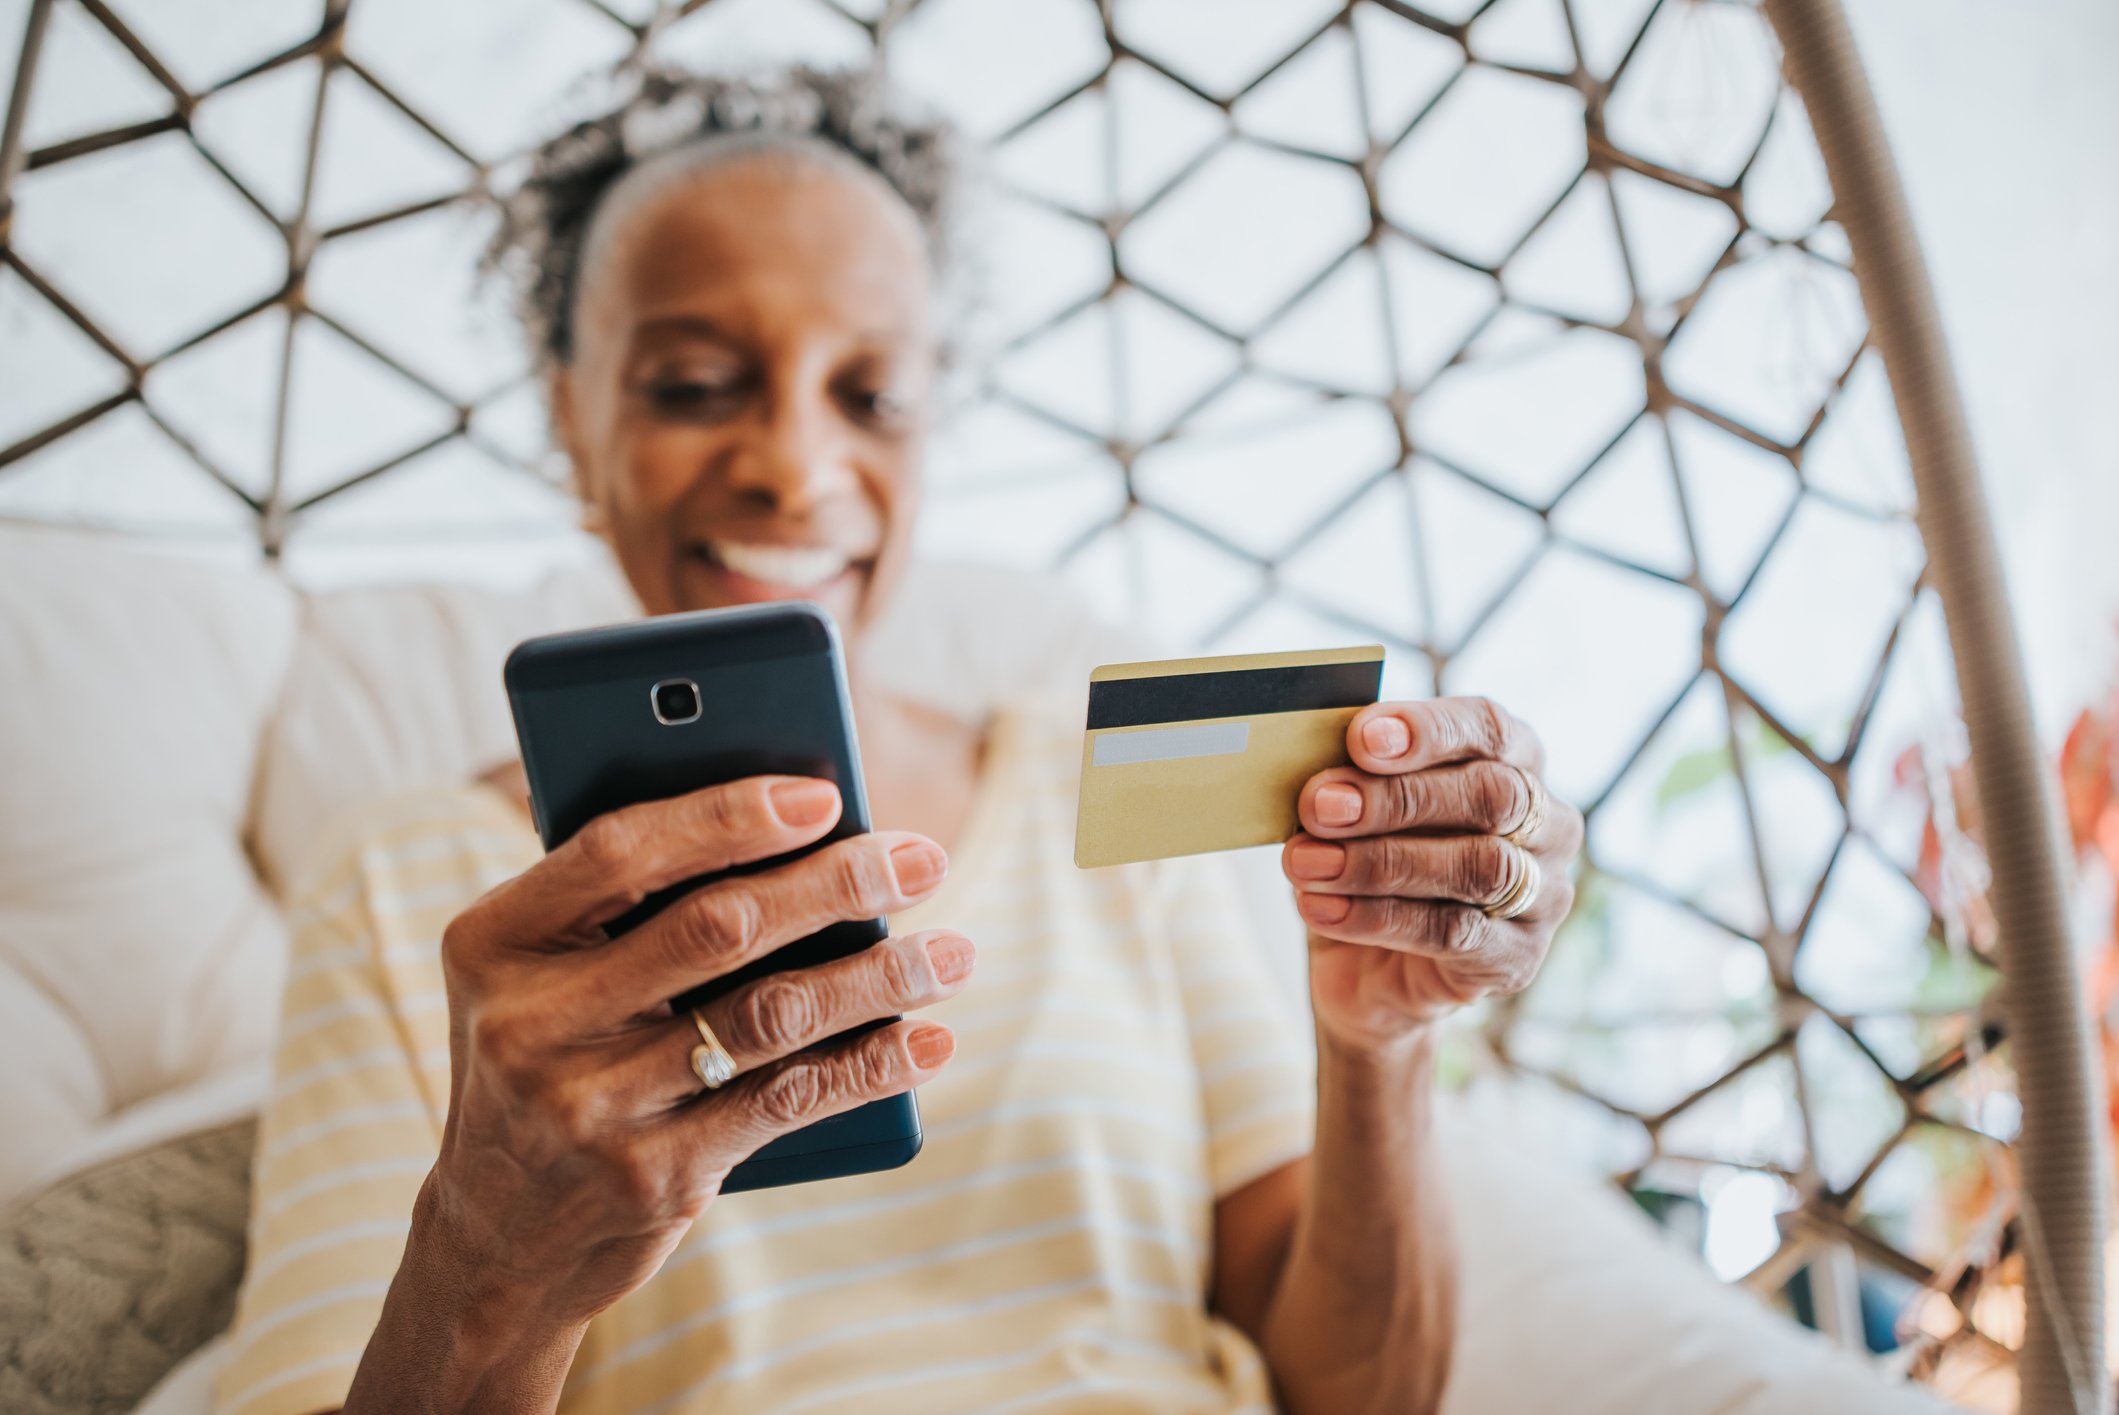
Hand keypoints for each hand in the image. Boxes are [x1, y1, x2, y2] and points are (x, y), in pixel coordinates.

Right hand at [417, 776, 971, 1328]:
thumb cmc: (549, 1062)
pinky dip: (868, 1065)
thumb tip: (798, 826)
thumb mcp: (539, 977)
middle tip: (921, 859)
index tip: (825, 795)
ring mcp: (590, 1108)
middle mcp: (530, 1023)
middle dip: (836, 885)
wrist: (497, 1243)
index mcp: (495, 942)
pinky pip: (785, 1101)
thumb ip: (624, 906)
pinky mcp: (651, 1177)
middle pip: (717, 927)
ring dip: (879, 975)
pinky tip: (926, 1040)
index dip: (728, 815)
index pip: (621, 851)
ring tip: (953, 951)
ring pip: (768, 1014)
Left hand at [1281, 698, 1581, 1050]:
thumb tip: (1320, 771)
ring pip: (1479, 866)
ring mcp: (1543, 895)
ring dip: (1381, 861)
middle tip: (1320, 805)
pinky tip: (1321, 907)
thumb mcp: (1352, 814)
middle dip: (1398, 797)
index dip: (1428, 729)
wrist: (1368, 972)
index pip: (1489, 728)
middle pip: (1492, 794)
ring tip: (1307, 862)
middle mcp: (1548, 823)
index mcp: (1513, 762)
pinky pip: (1454, 932)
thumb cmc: (1368, 864)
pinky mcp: (1516, 958)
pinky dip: (1377, 916)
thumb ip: (1351, 781)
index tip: (1361, 738)